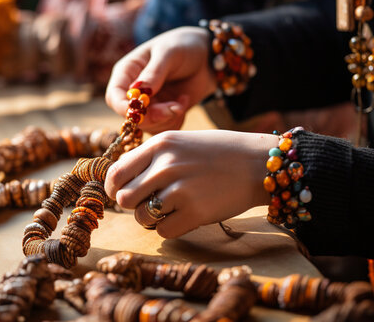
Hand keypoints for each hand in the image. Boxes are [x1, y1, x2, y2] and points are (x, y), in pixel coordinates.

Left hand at [104, 130, 278, 237]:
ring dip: (152, 218)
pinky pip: (162, 231)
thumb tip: (122, 182)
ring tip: (172, 209)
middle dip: (134, 204)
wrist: (258, 163)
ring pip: (141, 216)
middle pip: (124, 198)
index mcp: (160, 144)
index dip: (114, 188)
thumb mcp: (181, 142)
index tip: (123, 193)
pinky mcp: (195, 212)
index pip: (116, 172)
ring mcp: (180, 189)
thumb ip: (152, 158)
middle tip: (152, 203)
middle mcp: (166, 164)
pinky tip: (186, 216)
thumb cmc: (219, 153)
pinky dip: (170, 228)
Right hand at [105, 27, 216, 133]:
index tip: (142, 112)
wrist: (206, 57)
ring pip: (147, 126)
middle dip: (152, 117)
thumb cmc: (183, 46)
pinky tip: (183, 102)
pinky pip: (163, 129)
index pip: (114, 97)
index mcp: (127, 72)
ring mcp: (148, 105)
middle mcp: (133, 91)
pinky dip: (175, 121)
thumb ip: (154, 72)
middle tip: (174, 107)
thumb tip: (140, 92)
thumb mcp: (169, 53)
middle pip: (130, 117)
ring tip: (182, 100)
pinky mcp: (162, 114)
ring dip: (167, 119)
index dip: (124, 108)